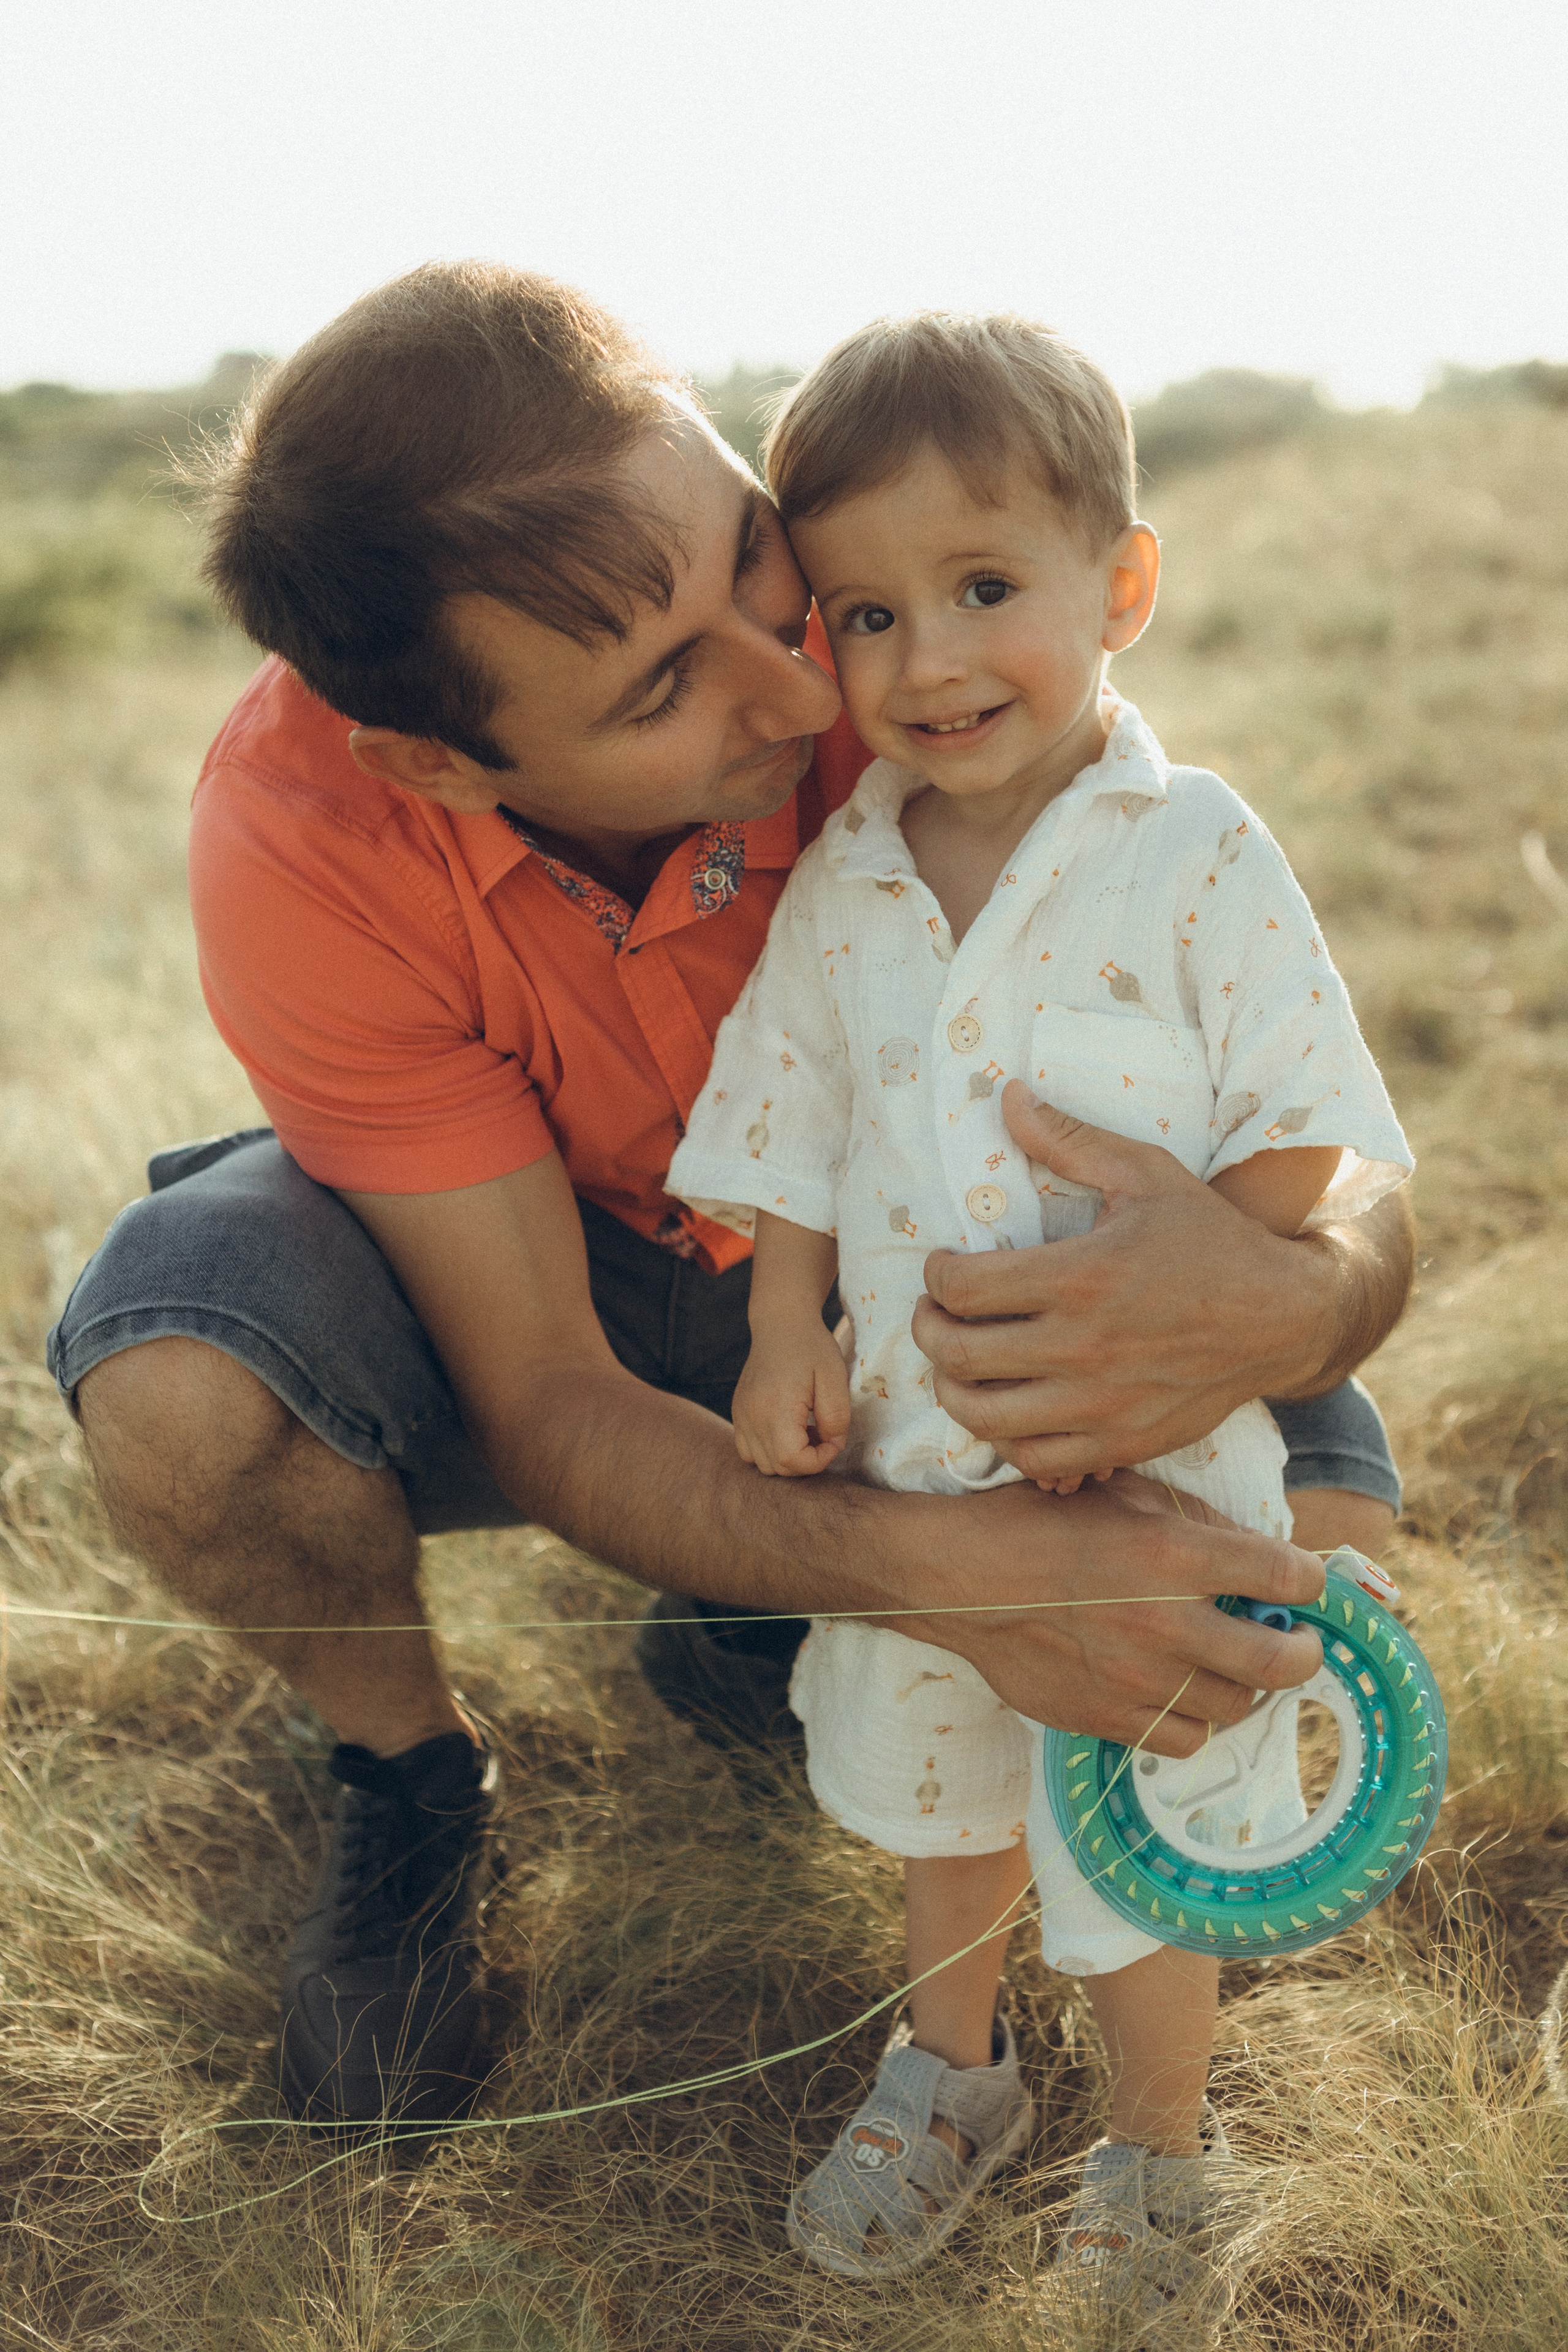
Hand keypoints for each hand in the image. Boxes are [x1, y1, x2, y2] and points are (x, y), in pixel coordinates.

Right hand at [733, 1321, 851, 1475]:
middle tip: (824, 1434)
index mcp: (775, 1407)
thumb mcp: (835, 1378)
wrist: (780, 1323)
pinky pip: (748, 1449)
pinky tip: (788, 1429)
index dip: (819, 1461)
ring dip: (788, 1458)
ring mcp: (741, 1415)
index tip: (834, 1440)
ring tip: (806, 1431)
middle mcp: (751, 1416)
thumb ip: (836, 1418)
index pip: (791, 1461)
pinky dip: (770, 1450)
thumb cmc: (811, 1347)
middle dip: (806, 1461)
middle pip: (776, 1467)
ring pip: (761, 1463)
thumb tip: (831, 1444)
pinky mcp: (738, 1412)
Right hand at [890, 1470, 1325, 1754]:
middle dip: (1302, 1650)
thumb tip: (1254, 1555)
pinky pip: (1185, 1740)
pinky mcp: (1108, 1718)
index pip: (1287, 1575)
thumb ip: (1194, 1520)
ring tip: (1228, 1665)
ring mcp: (1137, 1678)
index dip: (1311, 1581)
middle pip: (1282, 1661)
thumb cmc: (1040, 1523)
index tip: (1303, 1583)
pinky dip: (1195, 1720)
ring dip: (1245, 1685)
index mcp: (1173, 1553)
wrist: (959, 1578)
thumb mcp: (1122, 1493)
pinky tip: (1180, 1692)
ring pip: (1237, 1707)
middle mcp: (1164, 1621)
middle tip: (1293, 1640)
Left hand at [911, 1082, 1342, 1487]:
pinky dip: (1008, 1438)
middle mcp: (1083, 1347)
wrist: (1284, 1317)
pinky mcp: (1121, 1443)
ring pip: (983, 1418)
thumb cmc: (1211, 1239)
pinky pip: (1034, 1460)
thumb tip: (1007, 1096)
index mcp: (1081, 1277)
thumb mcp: (1146, 1173)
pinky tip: (1012, 1406)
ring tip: (959, 1364)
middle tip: (935, 1314)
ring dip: (953, 1390)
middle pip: (957, 1356)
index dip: (936, 1276)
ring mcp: (1101, 1404)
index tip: (944, 1267)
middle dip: (928, 1331)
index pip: (962, 1288)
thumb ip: (1070, 1140)